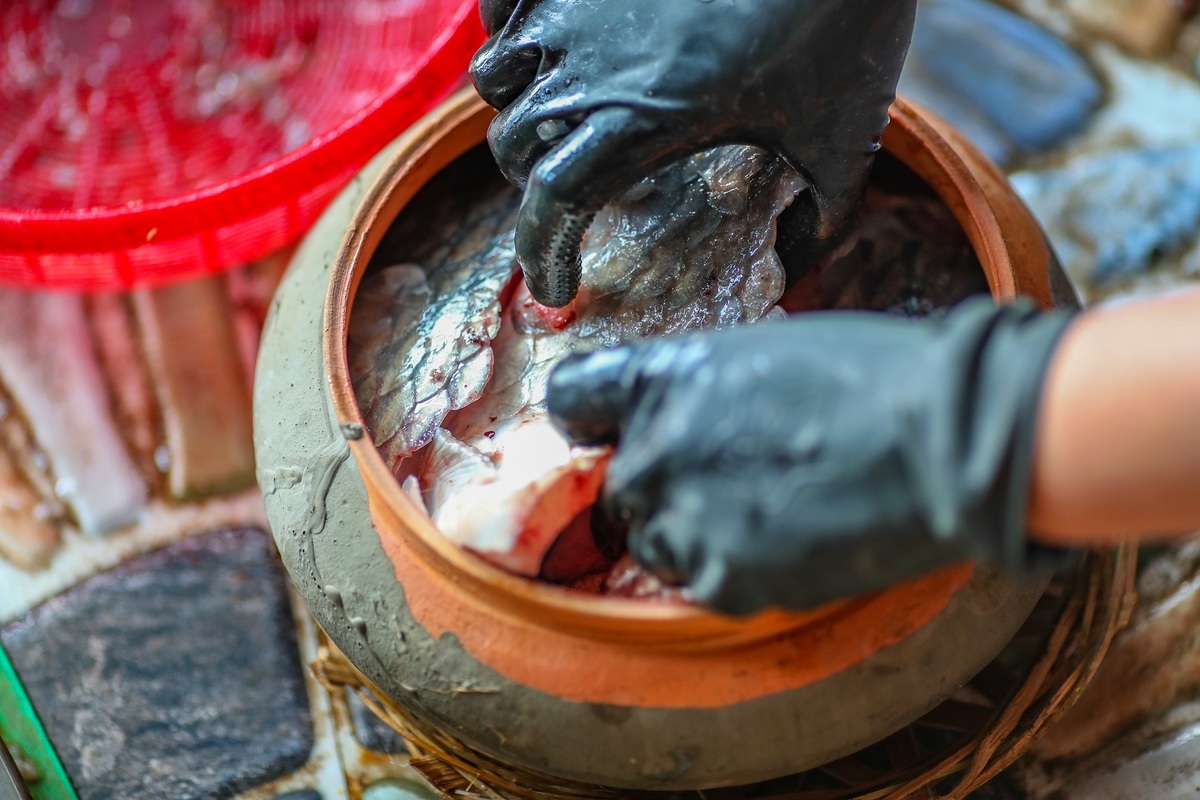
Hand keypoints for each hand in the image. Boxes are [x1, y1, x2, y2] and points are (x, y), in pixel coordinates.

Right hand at [470, 0, 918, 306]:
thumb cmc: (841, 24)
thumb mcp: (840, 139)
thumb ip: (821, 219)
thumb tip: (795, 269)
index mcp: (639, 122)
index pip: (551, 206)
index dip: (541, 256)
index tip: (556, 288)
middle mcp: (587, 66)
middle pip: (513, 144)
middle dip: (533, 182)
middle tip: (573, 191)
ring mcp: (573, 5)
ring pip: (494, 75)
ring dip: (516, 107)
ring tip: (557, 115)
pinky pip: (499, 7)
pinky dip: (507, 34)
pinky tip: (550, 46)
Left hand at [546, 298, 1074, 613]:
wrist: (945, 442)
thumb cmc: (874, 376)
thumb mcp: (767, 354)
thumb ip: (705, 389)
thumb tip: (693, 415)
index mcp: (662, 379)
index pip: (572, 399)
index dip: (591, 417)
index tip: (607, 430)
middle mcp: (654, 449)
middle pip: (616, 484)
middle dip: (658, 485)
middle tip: (725, 480)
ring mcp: (684, 519)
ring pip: (651, 540)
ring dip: (688, 532)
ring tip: (762, 515)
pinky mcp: (723, 579)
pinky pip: (699, 581)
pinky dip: (733, 570)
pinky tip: (787, 543)